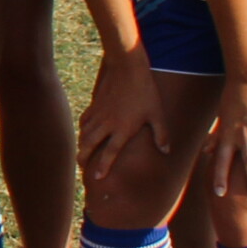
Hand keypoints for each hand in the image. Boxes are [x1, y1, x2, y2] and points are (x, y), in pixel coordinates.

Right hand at [76, 44, 168, 189]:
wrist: (128, 69)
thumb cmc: (145, 92)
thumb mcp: (157, 114)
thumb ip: (161, 134)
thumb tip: (166, 151)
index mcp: (122, 130)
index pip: (110, 153)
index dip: (103, 166)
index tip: (97, 177)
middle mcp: (107, 125)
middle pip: (90, 145)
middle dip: (83, 157)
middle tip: (81, 167)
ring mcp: (99, 114)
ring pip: (85, 133)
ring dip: (81, 144)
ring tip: (80, 153)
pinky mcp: (96, 104)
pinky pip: (85, 120)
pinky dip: (82, 127)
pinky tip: (83, 131)